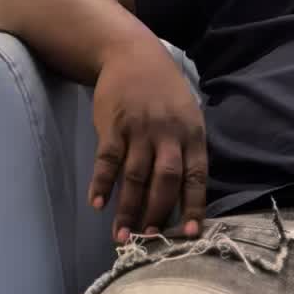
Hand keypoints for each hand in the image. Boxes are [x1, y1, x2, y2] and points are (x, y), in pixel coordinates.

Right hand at [89, 35, 207, 241]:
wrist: (131, 53)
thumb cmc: (164, 92)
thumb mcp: (188, 115)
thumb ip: (188, 151)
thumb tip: (187, 197)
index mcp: (192, 135)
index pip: (196, 177)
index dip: (194, 207)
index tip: (191, 233)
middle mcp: (168, 134)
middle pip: (165, 181)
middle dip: (158, 214)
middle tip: (150, 240)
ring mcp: (139, 130)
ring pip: (136, 176)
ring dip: (128, 208)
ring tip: (122, 235)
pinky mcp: (113, 126)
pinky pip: (107, 159)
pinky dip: (102, 183)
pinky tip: (97, 204)